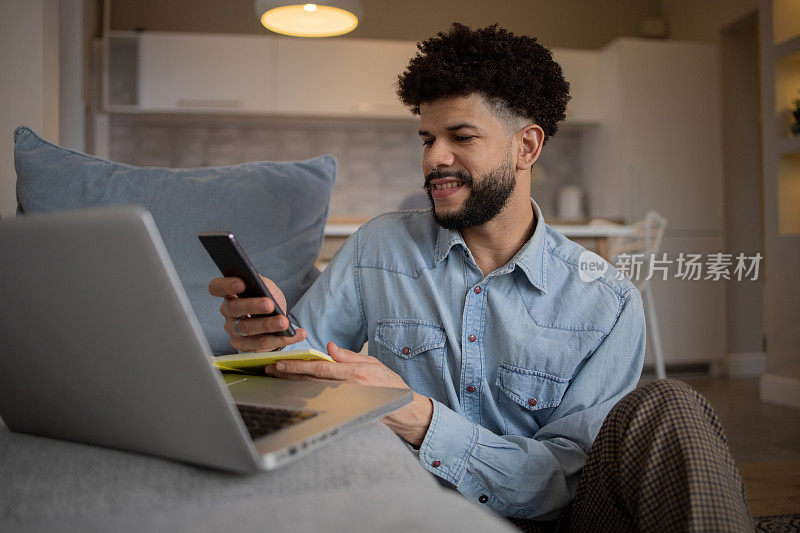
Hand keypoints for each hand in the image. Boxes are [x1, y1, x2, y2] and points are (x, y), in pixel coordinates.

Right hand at [208, 275, 306, 351]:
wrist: (273, 322)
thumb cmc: (267, 300)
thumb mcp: (268, 288)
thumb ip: (265, 284)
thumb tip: (266, 288)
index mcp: (229, 294)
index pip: (217, 287)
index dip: (226, 285)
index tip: (242, 283)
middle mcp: (228, 312)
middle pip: (235, 308)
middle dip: (253, 306)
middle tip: (270, 304)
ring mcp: (233, 331)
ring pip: (248, 329)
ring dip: (268, 326)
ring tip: (285, 322)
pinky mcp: (244, 346)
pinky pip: (262, 344)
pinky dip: (283, 339)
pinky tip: (297, 334)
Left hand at [265, 342, 433, 445]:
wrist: (402, 411)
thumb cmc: (389, 385)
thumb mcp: (372, 363)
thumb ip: (349, 356)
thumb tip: (329, 347)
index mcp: (354, 374)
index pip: (319, 369)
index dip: (298, 366)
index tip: (281, 362)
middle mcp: (347, 389)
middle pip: (310, 381)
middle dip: (288, 375)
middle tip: (269, 369)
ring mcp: (344, 402)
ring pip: (311, 392)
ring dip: (291, 385)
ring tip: (275, 378)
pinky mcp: (342, 411)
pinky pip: (318, 402)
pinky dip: (303, 396)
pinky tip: (291, 391)